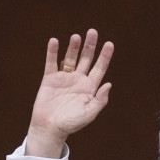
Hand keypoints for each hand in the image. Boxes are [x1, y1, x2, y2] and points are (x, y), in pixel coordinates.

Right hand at [25, 28, 114, 157]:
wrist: (49, 128)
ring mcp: (64, 78)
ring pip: (70, 58)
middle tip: (93, 31)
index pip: (99, 68)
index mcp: (89, 87)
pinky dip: (53, 52)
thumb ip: (99, 100)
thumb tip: (109, 84)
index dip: (105, 56)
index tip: (109, 44)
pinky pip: (52, 62)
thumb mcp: (89, 113)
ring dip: (73, 47)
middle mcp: (78, 80)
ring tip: (76, 37)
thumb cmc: (70, 123)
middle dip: (90, 46)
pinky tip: (55, 41)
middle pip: (86, 58)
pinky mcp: (50, 78)